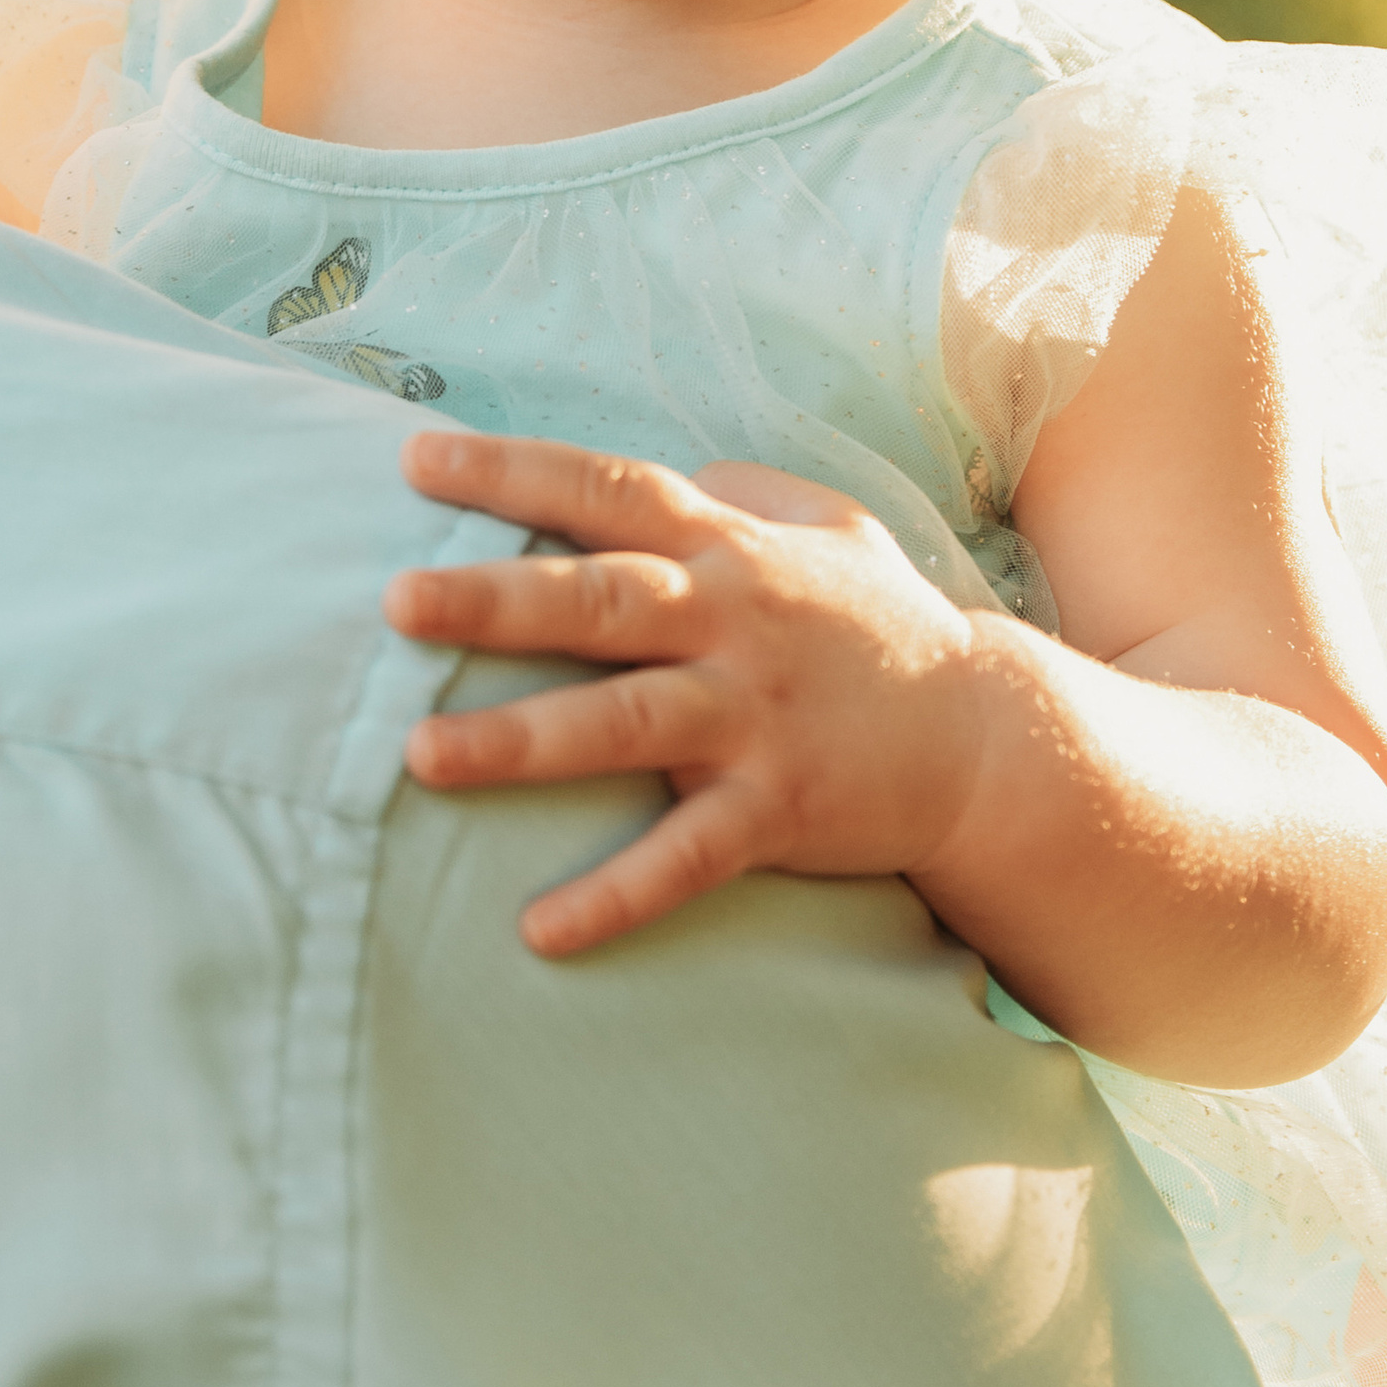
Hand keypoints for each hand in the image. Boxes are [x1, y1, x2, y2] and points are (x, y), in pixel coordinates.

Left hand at [385, 430, 990, 956]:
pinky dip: (616, 893)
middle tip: (394, 601)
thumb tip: (669, 468)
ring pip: (622, 723)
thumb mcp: (830, 526)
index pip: (608, 489)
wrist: (993, 738)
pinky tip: (542, 929)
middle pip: (598, 600)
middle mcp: (732, 622)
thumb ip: (744, 490)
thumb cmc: (888, 626)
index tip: (415, 457)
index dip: (513, 470)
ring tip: (421, 757)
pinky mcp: (779, 808)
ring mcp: (754, 718)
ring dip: (519, 741)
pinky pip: (686, 855)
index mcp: (730, 548)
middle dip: (494, 599)